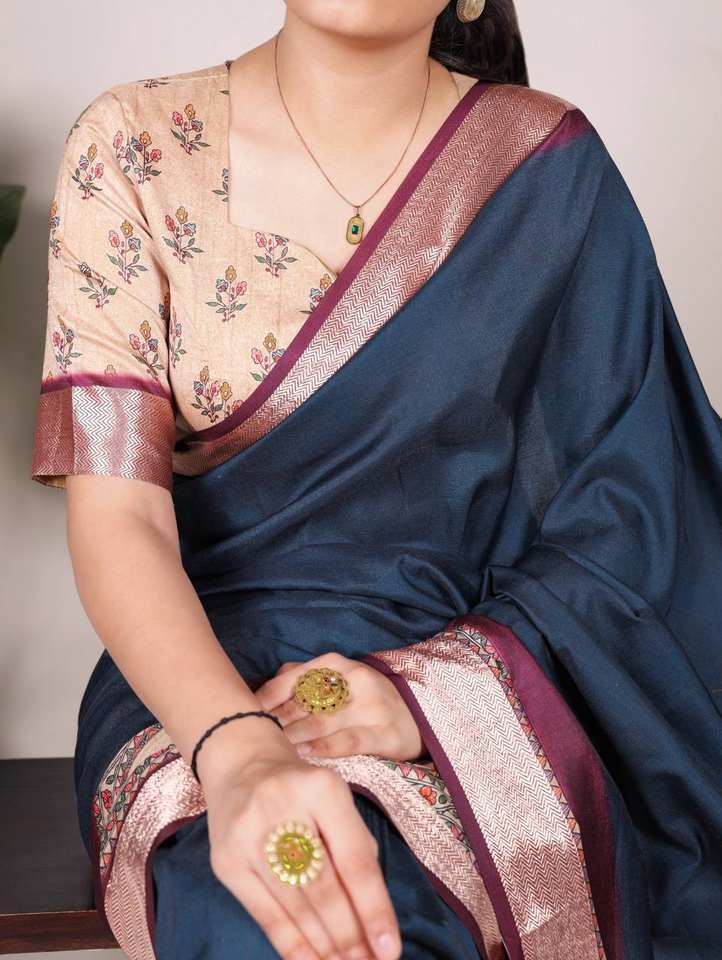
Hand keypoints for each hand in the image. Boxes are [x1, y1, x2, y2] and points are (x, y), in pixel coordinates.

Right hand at [198, 718, 401, 959]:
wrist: (241, 764)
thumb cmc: (301, 788)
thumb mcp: (335, 799)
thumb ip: (355, 848)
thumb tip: (372, 918)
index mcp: (322, 789)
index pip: (354, 859)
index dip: (374, 909)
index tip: (390, 949)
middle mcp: (282, 808)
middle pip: (323, 888)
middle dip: (350, 936)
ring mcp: (248, 836)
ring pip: (295, 906)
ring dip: (326, 946)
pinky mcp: (225, 863)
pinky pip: (265, 915)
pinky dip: (292, 944)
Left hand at [255, 652, 425, 762]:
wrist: (416, 718)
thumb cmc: (362, 700)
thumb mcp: (335, 680)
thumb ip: (300, 678)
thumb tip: (259, 690)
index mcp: (336, 664)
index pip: (291, 679)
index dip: (265, 700)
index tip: (245, 717)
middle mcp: (355, 678)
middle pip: (303, 703)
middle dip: (277, 724)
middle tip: (255, 741)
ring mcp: (372, 705)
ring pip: (321, 722)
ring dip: (293, 738)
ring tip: (274, 751)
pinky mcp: (387, 732)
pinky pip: (350, 741)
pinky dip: (325, 748)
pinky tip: (306, 755)